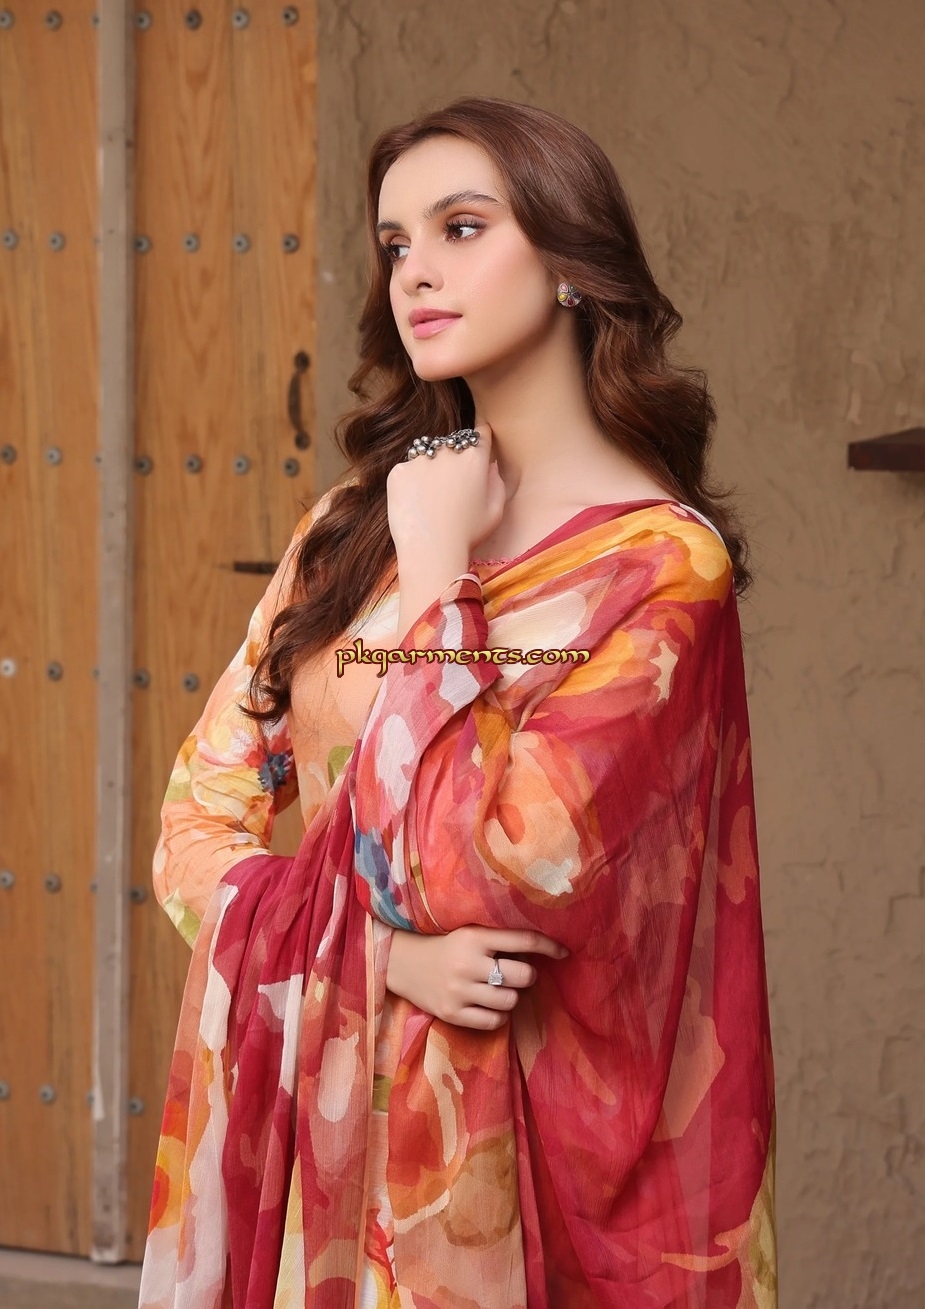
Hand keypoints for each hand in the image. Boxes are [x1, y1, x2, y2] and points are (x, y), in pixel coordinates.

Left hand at [385, 422, 506, 561]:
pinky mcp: (398, 472)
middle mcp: (447, 452)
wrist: (431, 550)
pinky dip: (410, 482)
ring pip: (426, 455)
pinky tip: (415, 504)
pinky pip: (406, 470)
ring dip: (429, 467)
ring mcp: (419, 460)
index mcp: (474, 458)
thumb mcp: (496, 511)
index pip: (479, 434)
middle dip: (453, 457)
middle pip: (451, 444)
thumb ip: (497, 482)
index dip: (480, 438)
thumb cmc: (468, 535)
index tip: (478, 445)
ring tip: (430, 497)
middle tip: (450, 486)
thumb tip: (490, 466)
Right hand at [386, 924, 568, 1030]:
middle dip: (526, 976)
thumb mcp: (469, 932)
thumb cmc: (446, 946)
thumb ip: (499, 939)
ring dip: (512, 996)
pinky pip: (494, 1022)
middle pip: (523, 976)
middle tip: (517, 973)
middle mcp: (467, 963)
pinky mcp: (452, 1014)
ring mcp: (459, 991)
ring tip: (499, 989)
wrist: (402, 963)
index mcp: (474, 936)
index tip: (565, 952)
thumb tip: (542, 949)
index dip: (550, 946)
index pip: (523, 940)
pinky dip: (499, 1015)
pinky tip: (489, 1005)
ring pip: (511, 1001)